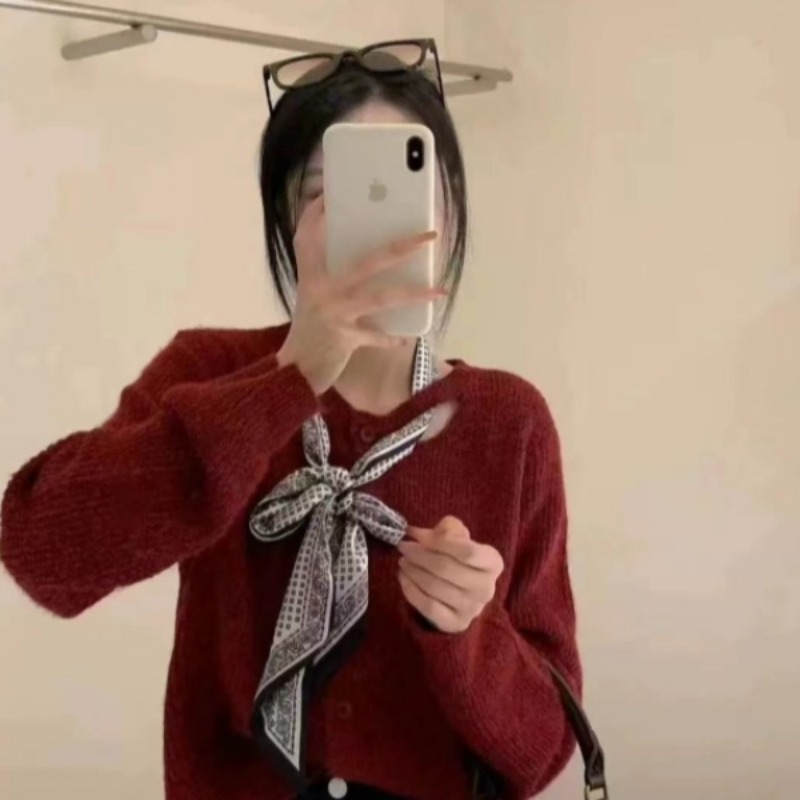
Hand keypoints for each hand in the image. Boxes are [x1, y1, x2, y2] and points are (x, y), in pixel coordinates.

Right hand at [277, 195, 445, 394]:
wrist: (293, 372)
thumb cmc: (307, 330)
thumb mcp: (312, 297)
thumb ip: (330, 275)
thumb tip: (368, 257)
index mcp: (310, 276)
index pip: (308, 236)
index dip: (317, 213)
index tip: (330, 194)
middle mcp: (321, 290)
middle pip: (368, 261)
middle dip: (402, 246)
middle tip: (430, 236)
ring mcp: (334, 314)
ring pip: (381, 297)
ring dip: (413, 293)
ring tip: (439, 290)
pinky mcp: (345, 339)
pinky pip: (377, 336)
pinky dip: (391, 338)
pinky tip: (405, 337)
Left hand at [398, 516, 504, 633]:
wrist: (464, 593)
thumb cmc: (460, 558)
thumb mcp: (458, 537)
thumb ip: (445, 529)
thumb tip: (417, 534)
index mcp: (493, 562)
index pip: (468, 552)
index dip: (439, 542)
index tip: (417, 536)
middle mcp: (487, 587)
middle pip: (447, 568)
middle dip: (419, 555)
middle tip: (403, 547)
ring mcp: (473, 608)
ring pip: (435, 587)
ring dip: (413, 571)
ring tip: (402, 561)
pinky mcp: (457, 623)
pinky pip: (429, 606)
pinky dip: (411, 590)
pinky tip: (403, 578)